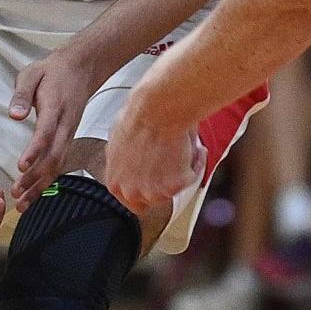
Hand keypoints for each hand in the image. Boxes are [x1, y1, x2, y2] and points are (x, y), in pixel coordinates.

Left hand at [8, 50, 100, 210]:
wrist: (82, 69)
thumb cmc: (52, 71)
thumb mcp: (32, 73)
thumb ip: (22, 93)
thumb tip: (14, 115)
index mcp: (55, 107)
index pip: (46, 132)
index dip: (34, 151)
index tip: (21, 166)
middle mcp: (65, 125)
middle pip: (53, 155)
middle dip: (35, 177)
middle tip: (17, 193)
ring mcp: (69, 133)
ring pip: (57, 164)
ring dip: (40, 185)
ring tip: (22, 203)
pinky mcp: (68, 139)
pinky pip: (59, 163)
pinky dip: (47, 181)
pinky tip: (34, 194)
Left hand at [104, 95, 203, 214]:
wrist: (158, 108)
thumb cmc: (139, 115)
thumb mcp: (119, 139)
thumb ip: (124, 159)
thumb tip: (131, 157)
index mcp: (115, 182)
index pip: (130, 201)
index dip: (144, 187)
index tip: (154, 180)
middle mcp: (132, 191)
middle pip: (153, 199)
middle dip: (163, 182)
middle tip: (171, 163)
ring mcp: (154, 192)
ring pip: (174, 190)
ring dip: (180, 172)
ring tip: (182, 149)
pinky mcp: (175, 187)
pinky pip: (192, 178)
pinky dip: (196, 164)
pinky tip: (192, 147)